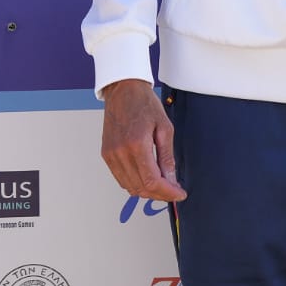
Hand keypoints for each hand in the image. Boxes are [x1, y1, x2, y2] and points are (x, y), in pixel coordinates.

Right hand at [100, 79, 185, 201]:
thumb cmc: (144, 104)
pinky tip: (147, 178)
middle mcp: (120, 153)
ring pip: (129, 186)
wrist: (123, 91)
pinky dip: (135, 183)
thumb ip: (167, 155)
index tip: (179, 194)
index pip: (152, 180)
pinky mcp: (106, 155)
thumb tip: (171, 178)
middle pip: (140, 187)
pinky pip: (120, 178)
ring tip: (163, 186)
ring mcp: (110, 155)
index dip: (167, 192)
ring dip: (147, 191)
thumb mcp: (164, 127)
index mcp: (137, 144)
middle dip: (159, 194)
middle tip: (174, 191)